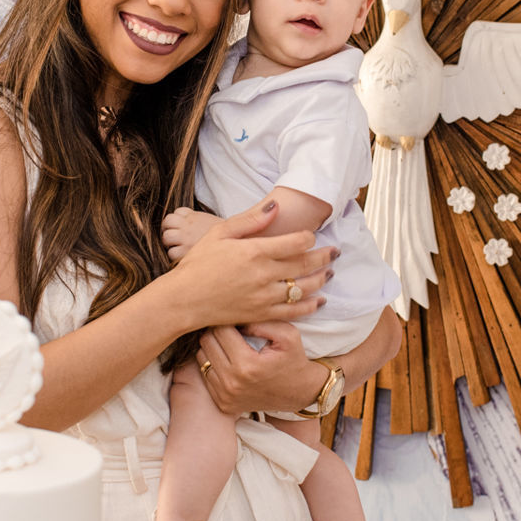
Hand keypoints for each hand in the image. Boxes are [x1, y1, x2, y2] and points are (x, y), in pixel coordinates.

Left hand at [161, 206, 220, 262]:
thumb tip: (191, 222)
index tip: (183, 227)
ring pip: (166, 236)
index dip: (178, 220)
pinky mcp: (184, 252)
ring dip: (169, 242)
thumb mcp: (212, 222)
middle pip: (167, 221)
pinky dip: (175, 255)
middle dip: (169, 229)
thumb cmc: (225, 238)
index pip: (177, 212)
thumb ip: (199, 221)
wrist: (235, 244)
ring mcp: (185, 238)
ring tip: (178, 247)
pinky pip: (171, 252)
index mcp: (194, 216)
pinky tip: (183, 256)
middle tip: (176, 238)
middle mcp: (188, 225)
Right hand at [165, 200, 336, 330]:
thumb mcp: (220, 233)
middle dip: (325, 257)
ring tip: (330, 273)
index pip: (296, 242)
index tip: (313, 235)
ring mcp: (264, 297)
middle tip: (336, 252)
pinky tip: (319, 300)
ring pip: (303, 288)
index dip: (310, 237)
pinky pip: (293, 312)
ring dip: (321, 280)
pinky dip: (310, 306)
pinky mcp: (261, 314)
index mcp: (255, 251)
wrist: (183, 300)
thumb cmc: (198, 263)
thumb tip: (276, 206)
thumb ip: (250, 220)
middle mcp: (263, 275)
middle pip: (305, 265)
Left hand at [199, 322, 326, 416]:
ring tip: (229, 344)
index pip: (220, 330)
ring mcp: (225, 396)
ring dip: (213, 347)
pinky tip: (228, 360)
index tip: (236, 318)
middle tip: (231, 329)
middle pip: (206, 342)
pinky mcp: (223, 403)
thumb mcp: (287, 335)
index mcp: (247, 365)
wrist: (299, 393)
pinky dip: (213, 364)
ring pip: (201, 357)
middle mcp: (232, 382)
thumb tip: (235, 319)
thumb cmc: (293, 359)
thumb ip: (261, 322)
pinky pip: (205, 375)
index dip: (227, 319)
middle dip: (217, 331)